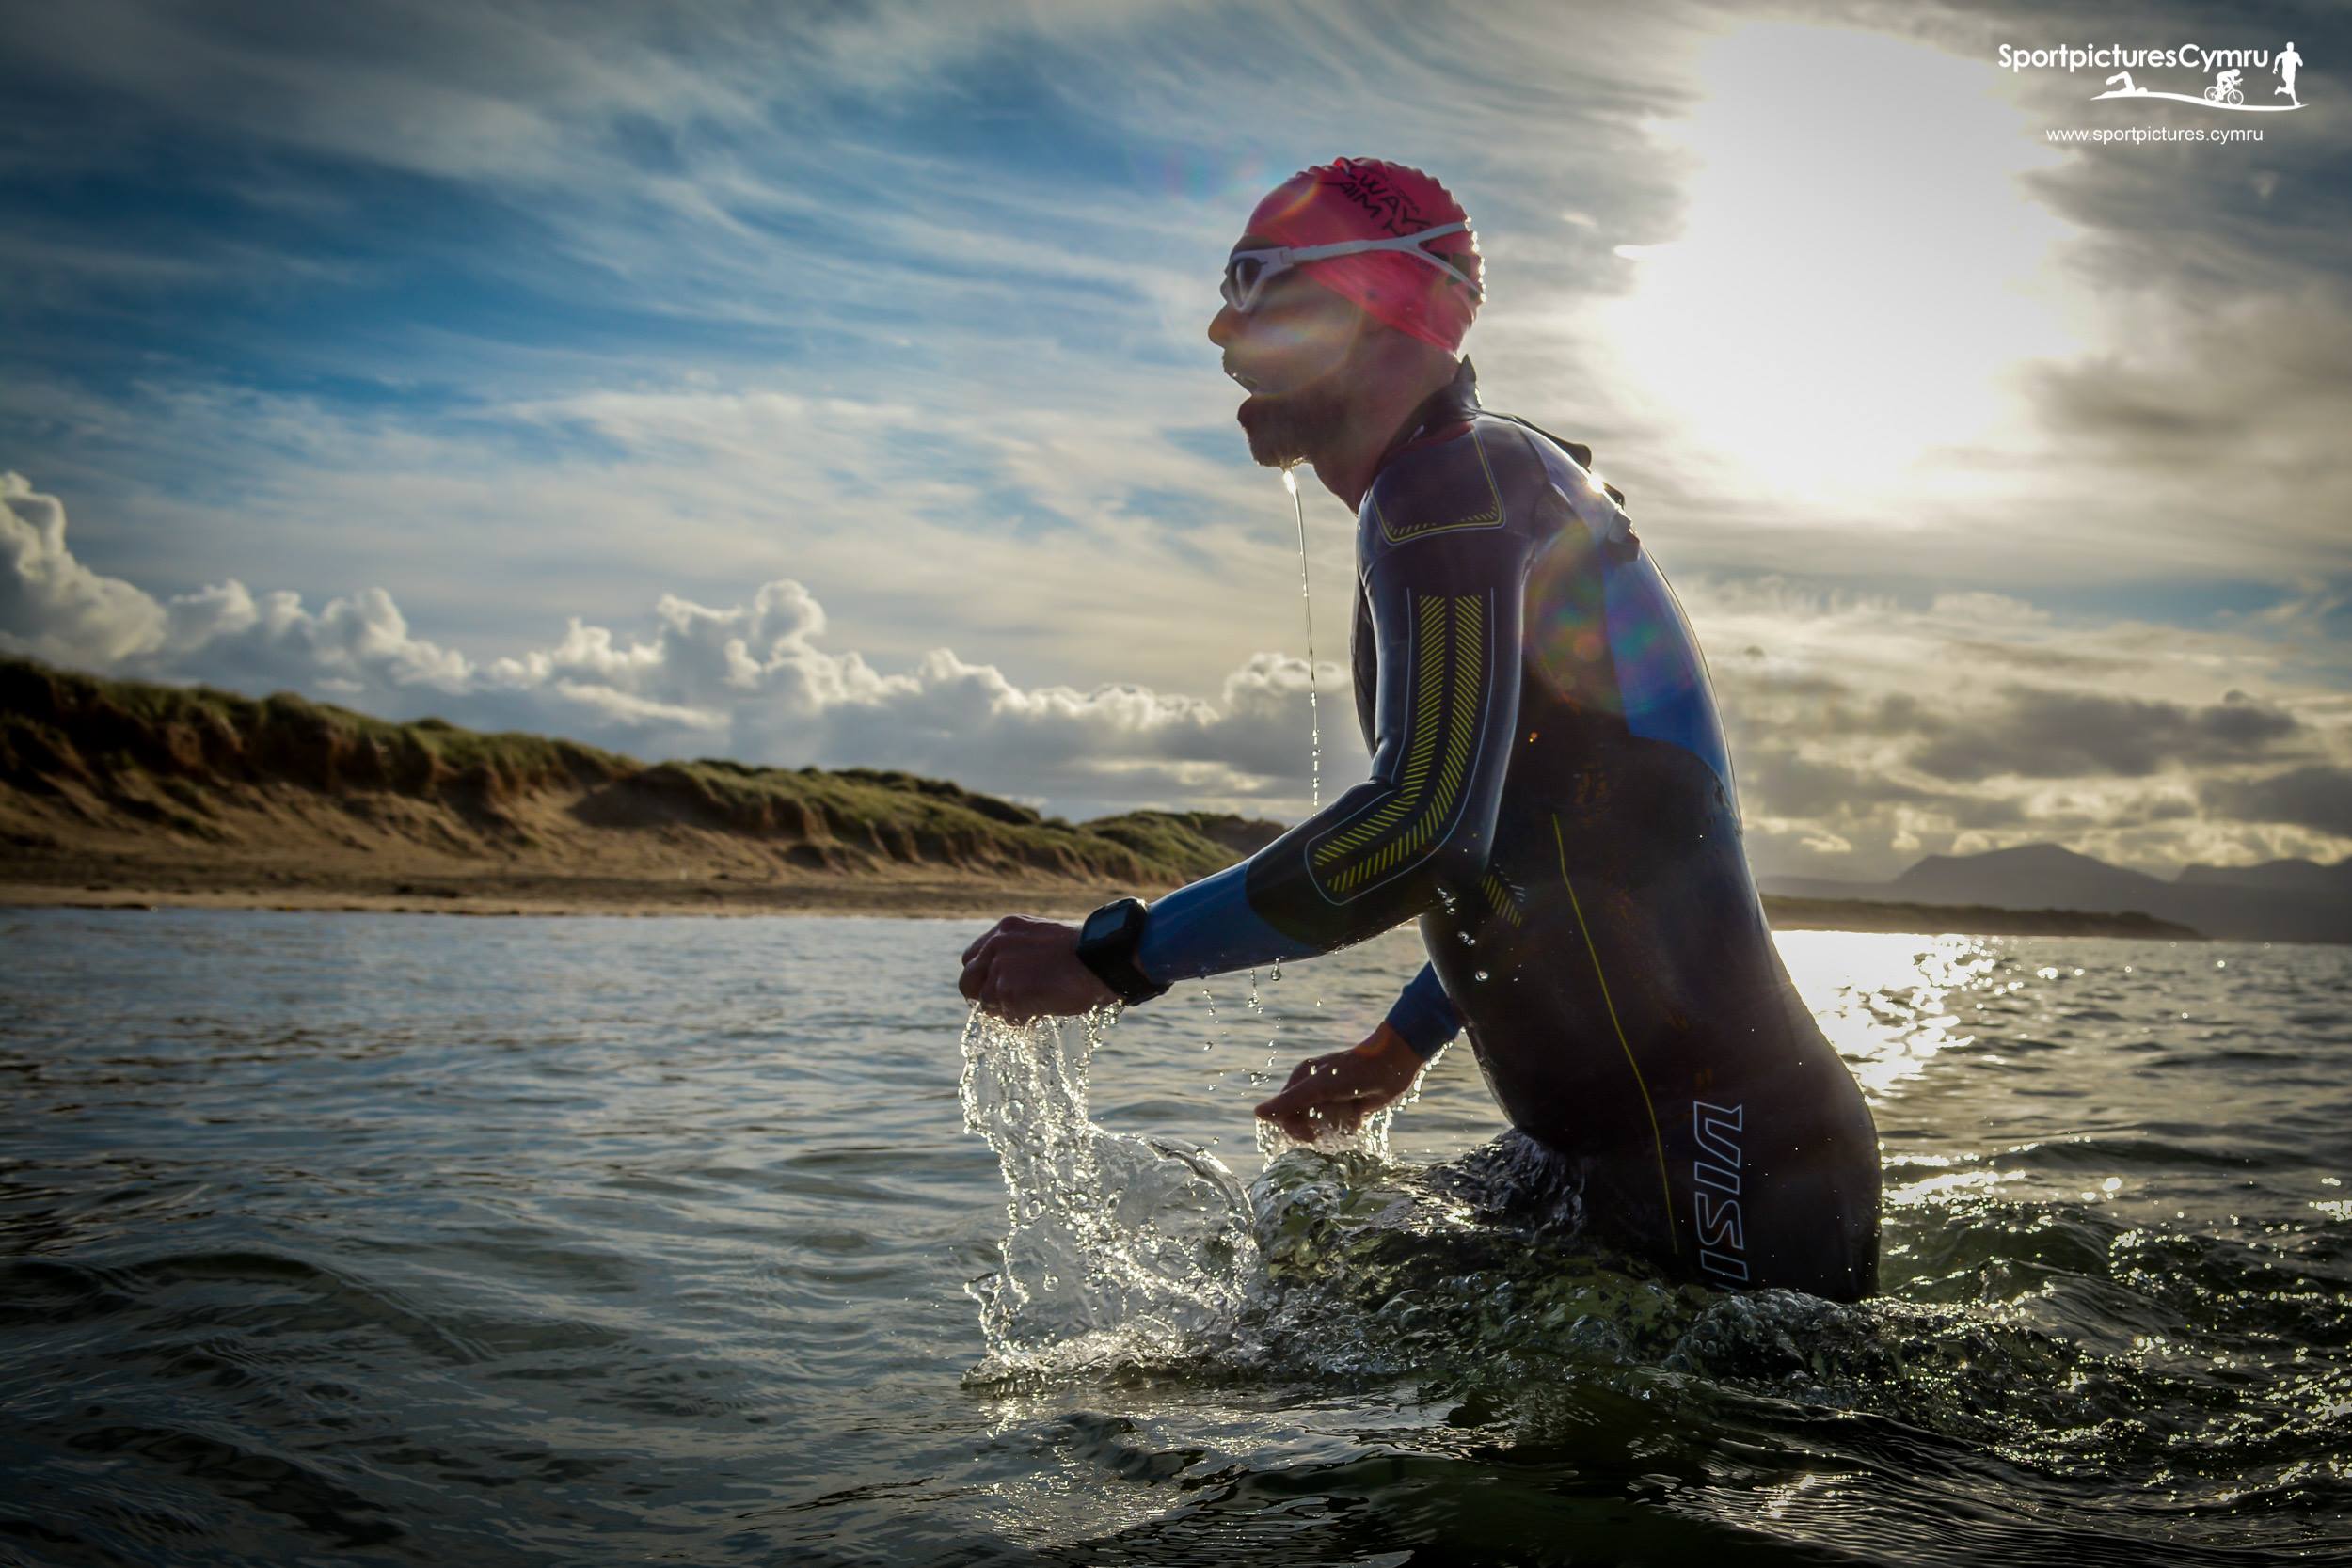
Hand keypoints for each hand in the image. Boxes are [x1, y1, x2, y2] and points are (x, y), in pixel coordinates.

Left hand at [958, 915, 1118, 1024]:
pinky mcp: (1008, 992)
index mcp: (1006, 929)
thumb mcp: (1044, 939)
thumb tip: (1014, 976)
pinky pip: (1004, 1017)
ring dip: (1006, 1010)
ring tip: (1033, 1008)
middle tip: (1004, 1006)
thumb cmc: (1084, 953)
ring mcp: (1000, 969)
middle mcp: (996, 945)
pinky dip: (1020, 1020)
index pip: (972, 957)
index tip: (995, 987)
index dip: (983, 976)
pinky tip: (1040, 1012)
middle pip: (968, 981)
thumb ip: (1021, 951)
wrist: (1101, 960)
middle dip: (983, 997)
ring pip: (985, 1003)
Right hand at [1254, 1022, 1426, 1142]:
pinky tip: (1357, 1119)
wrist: (1392, 1065)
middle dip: (1313, 1130)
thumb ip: (1289, 1103)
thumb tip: (1257, 1114)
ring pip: (1321, 1125)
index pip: (1284, 1112)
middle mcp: (1314, 1087)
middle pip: (1301, 1120)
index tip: (1309, 1136)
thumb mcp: (1319, 1088)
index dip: (1293, 1128)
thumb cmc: (1353, 1073)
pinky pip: (1339, 1125)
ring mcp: (1331, 1096)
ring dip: (1331, 1129)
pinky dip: (1346, 1127)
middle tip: (1326, 1135)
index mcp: (1301, 1078)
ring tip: (1345, 1122)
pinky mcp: (1348, 1105)